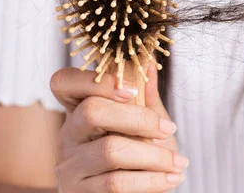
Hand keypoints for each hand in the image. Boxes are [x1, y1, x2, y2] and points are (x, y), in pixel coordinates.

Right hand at [50, 66, 187, 191]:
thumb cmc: (138, 157)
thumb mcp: (143, 125)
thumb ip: (145, 97)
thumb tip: (150, 63)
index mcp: (79, 109)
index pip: (65, 82)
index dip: (97, 81)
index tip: (134, 90)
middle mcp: (67, 135)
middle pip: (92, 110)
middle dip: (139, 119)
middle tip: (169, 128)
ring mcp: (70, 166)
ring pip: (110, 150)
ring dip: (155, 156)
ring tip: (178, 163)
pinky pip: (116, 183)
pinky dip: (151, 181)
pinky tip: (169, 180)